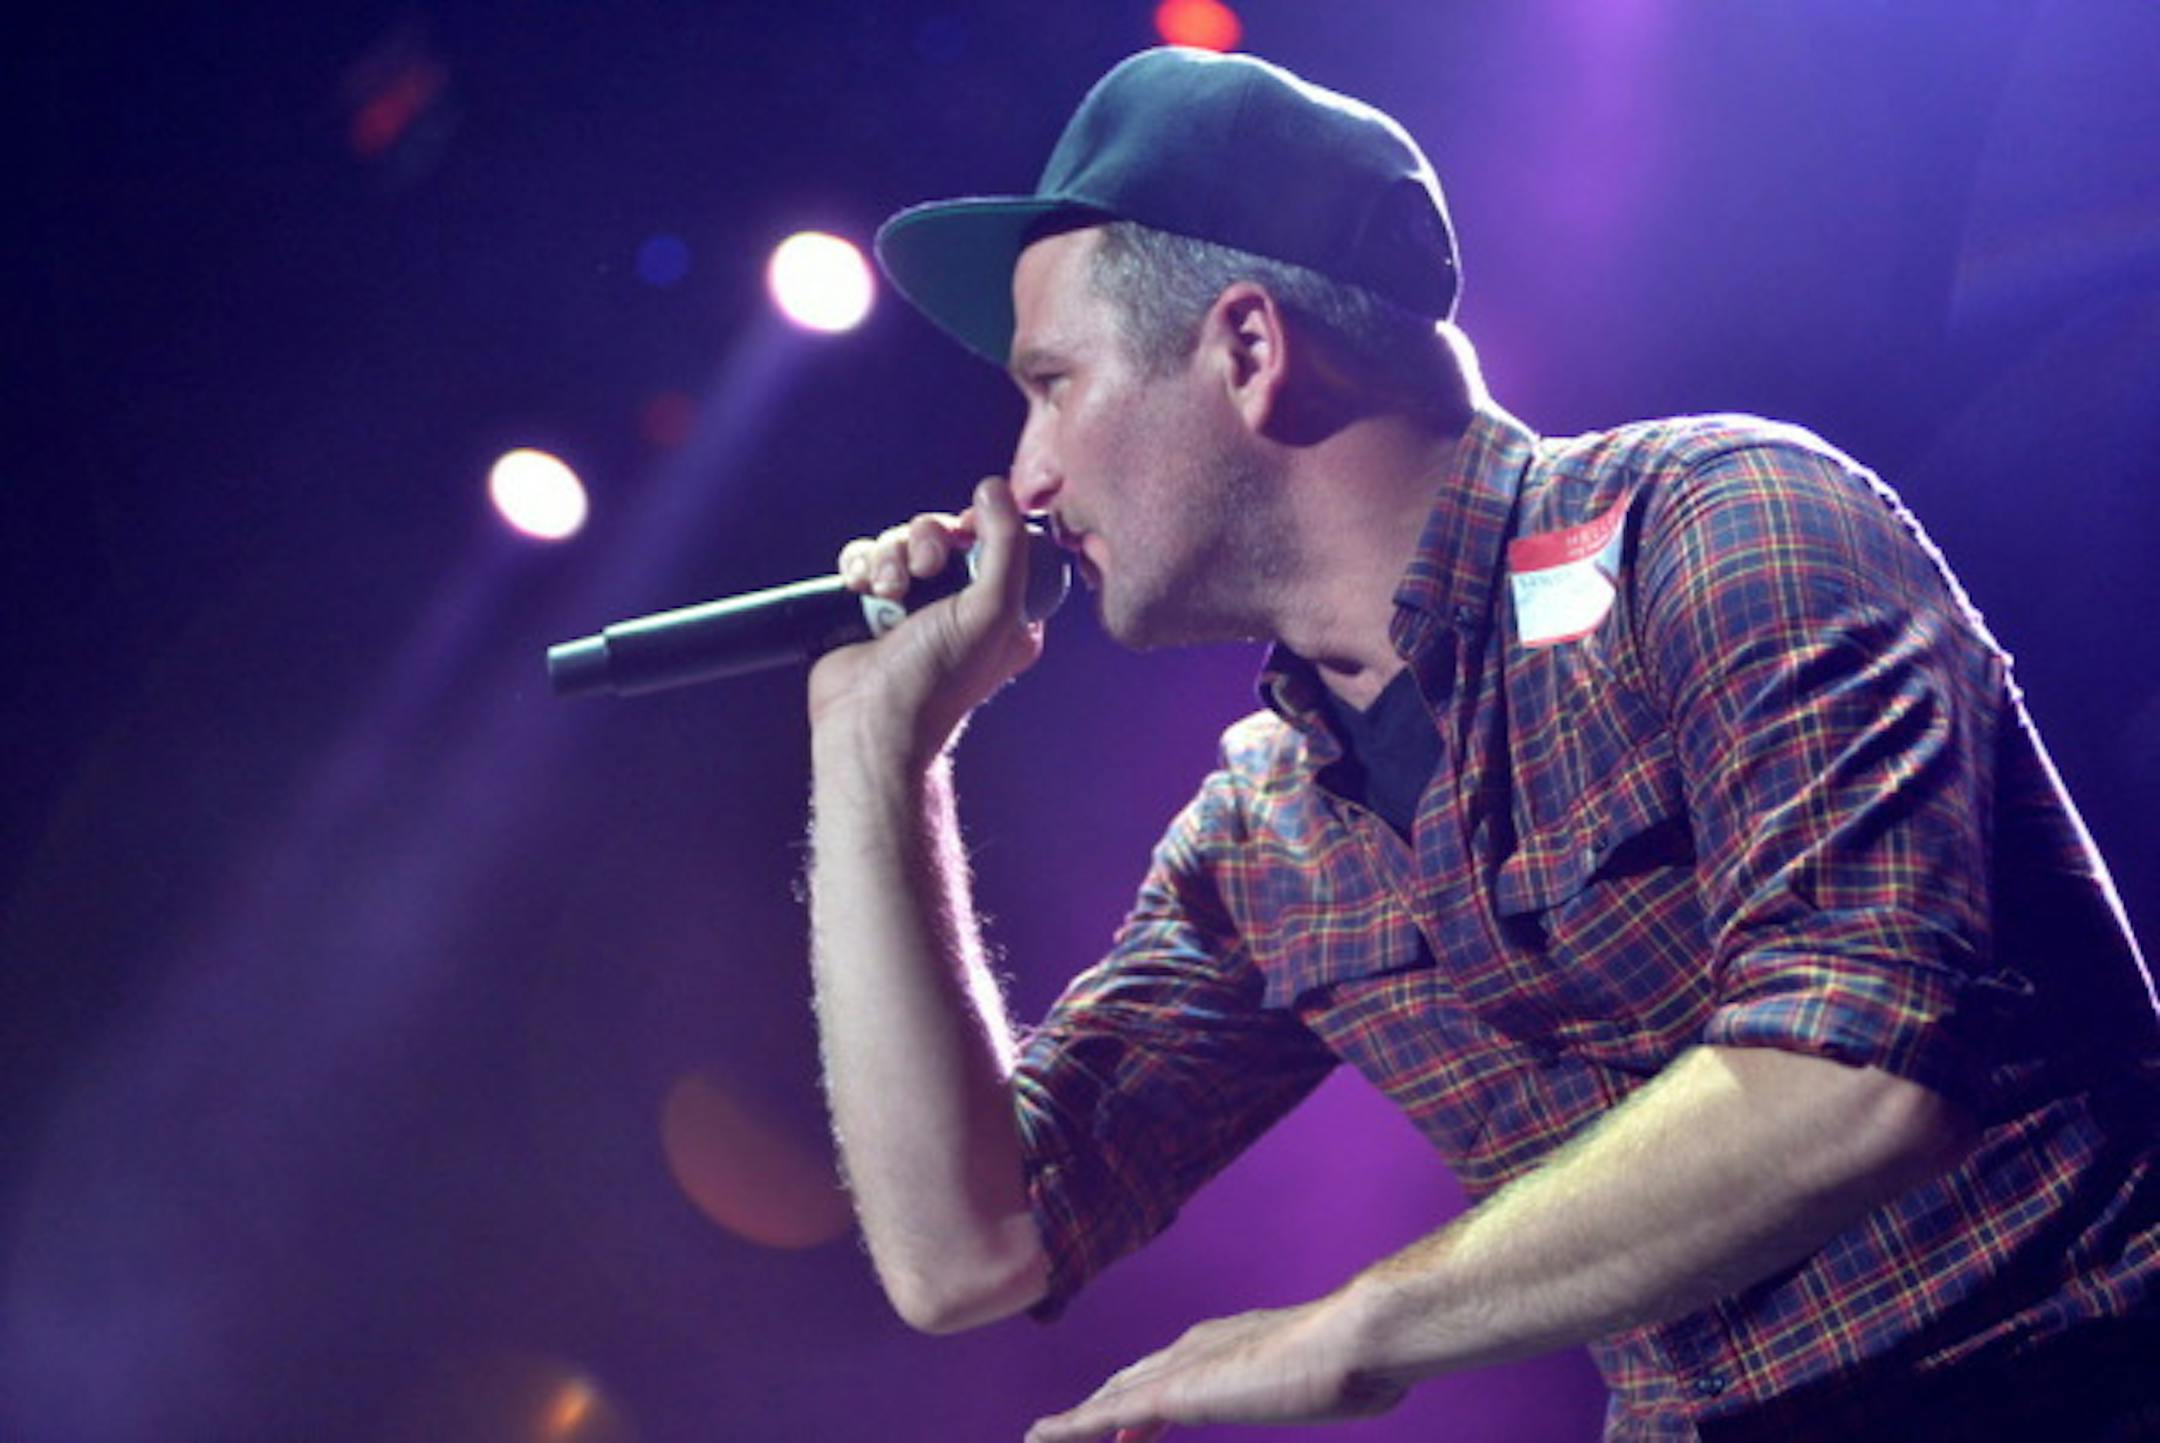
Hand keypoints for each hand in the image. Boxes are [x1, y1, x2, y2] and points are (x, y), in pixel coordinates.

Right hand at [808, 476, 1044, 765]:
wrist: (870, 720)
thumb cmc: (937, 680)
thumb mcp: (992, 610)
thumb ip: (1005, 544)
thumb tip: (994, 488)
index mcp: (1005, 610)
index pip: (999, 541)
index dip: (980, 527)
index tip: (966, 536)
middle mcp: (961, 604)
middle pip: (944, 533)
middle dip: (926, 541)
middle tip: (922, 572)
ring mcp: (914, 605)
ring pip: (901, 541)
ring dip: (889, 556)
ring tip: (885, 591)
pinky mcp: (871, 605)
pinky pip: (866, 557)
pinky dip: (860, 564)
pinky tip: (860, 588)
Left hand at [1023, 1296, 1404, 1442]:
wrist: (1354, 1342)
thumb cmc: (1361, 1360)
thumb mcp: (1344, 1378)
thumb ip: (1339, 1381)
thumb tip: (1370, 1388)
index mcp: (1234, 1340)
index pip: (1178, 1369)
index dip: (1153, 1395)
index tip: (1136, 1423)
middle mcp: (1199, 1345)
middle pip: (1135, 1377)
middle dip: (1107, 1402)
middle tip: (1079, 1427)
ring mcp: (1183, 1369)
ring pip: (1113, 1396)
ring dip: (1080, 1417)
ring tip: (1045, 1435)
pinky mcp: (1173, 1395)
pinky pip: (1104, 1415)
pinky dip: (1069, 1426)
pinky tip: (1040, 1437)